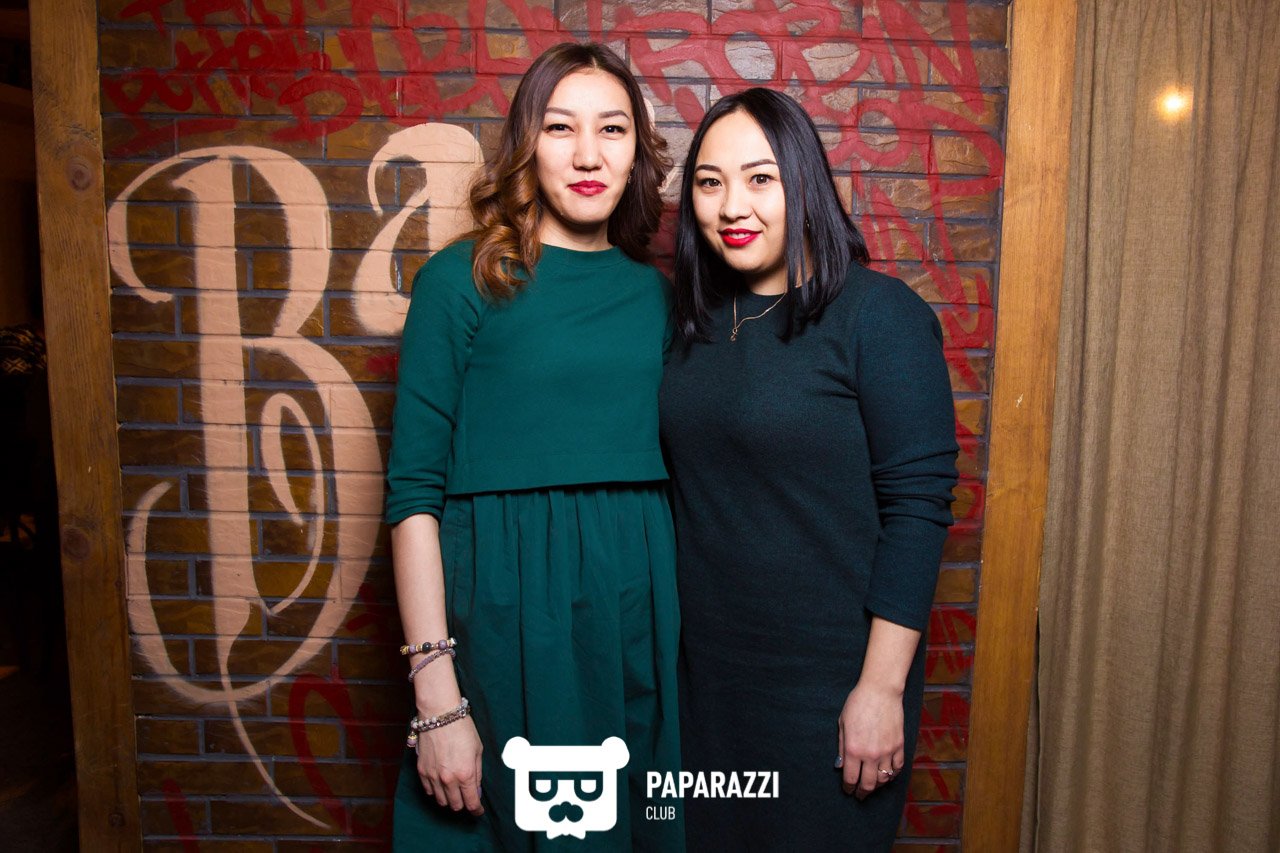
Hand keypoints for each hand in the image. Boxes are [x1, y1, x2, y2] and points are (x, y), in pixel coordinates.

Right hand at [416, 715, 484, 815]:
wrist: (440, 714)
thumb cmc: (461, 728)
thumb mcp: (477, 750)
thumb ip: (477, 773)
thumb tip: (476, 789)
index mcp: (466, 774)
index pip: (471, 802)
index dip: (476, 810)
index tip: (478, 811)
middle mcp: (448, 779)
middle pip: (455, 805)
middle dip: (463, 804)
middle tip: (467, 798)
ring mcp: (433, 776)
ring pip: (441, 801)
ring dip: (449, 799)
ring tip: (454, 790)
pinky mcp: (421, 771)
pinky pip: (428, 791)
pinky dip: (436, 791)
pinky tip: (441, 783)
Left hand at [837, 680, 905, 799]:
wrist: (881, 691)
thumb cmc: (858, 703)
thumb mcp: (842, 724)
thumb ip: (842, 747)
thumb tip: (841, 766)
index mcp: (854, 750)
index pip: (851, 778)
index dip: (848, 787)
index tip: (848, 790)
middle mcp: (871, 754)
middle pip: (869, 784)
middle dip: (863, 792)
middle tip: (860, 795)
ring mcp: (887, 751)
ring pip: (884, 779)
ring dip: (878, 785)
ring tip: (873, 786)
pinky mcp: (899, 746)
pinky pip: (898, 768)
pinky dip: (893, 774)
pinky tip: (888, 775)